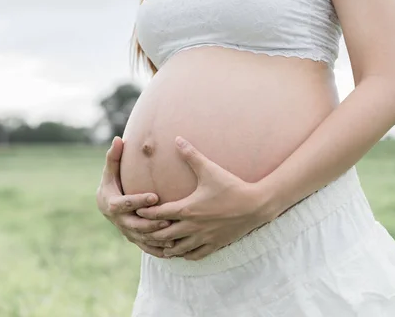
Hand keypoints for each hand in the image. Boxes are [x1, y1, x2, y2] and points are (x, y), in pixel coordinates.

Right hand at [95, 136, 174, 256]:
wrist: (107, 206)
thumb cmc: (112, 184)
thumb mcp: (110, 172)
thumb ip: (114, 157)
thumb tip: (118, 139)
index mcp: (112, 204)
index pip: (126, 204)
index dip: (139, 201)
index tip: (155, 196)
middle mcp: (119, 221)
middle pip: (135, 225)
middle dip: (152, 223)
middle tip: (169, 218)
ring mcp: (127, 232)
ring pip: (143, 239)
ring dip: (158, 238)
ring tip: (175, 234)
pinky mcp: (135, 240)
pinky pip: (148, 247)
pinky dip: (160, 250)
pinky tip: (174, 250)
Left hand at [136, 136, 278, 260]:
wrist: (256, 205)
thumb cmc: (232, 186)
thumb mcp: (210, 169)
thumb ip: (191, 155)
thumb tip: (177, 139)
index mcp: (188, 209)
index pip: (158, 214)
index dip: (145, 212)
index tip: (137, 209)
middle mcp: (192, 226)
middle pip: (162, 235)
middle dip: (150, 232)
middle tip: (141, 227)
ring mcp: (203, 238)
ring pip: (177, 249)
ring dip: (165, 245)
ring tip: (156, 241)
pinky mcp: (214, 244)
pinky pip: (194, 255)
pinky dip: (183, 254)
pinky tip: (179, 249)